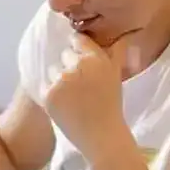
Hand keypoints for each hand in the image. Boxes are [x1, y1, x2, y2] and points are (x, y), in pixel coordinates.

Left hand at [42, 32, 136, 158]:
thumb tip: (124, 34)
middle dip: (70, 66)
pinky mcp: (49, 94)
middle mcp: (78, 65)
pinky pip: (45, 85)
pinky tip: (65, 105)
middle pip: (64, 54)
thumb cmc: (110, 104)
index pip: (78, 39)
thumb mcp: (116, 74)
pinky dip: (52, 94)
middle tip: (81, 86)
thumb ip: (116, 51)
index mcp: (96, 58)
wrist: (102, 136)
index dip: (79, 50)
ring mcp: (61, 80)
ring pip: (52, 69)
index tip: (83, 62)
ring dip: (59, 79)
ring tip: (72, 96)